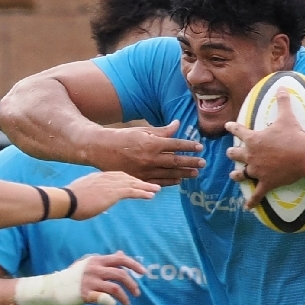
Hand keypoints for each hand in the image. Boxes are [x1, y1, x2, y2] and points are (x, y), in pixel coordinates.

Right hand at [65, 172, 158, 219]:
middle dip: (140, 182)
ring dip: (146, 187)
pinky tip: (150, 196)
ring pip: (132, 183)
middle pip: (127, 177)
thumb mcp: (83, 195)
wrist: (66, 200)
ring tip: (156, 190)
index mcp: (98, 177)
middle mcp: (106, 177)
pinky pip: (132, 192)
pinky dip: (142, 193)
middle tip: (151, 185)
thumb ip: (92, 196)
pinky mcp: (113, 192)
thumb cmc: (69, 202)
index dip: (128, 180)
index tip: (136, 183)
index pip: (117, 176)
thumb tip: (97, 203)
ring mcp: (110, 183)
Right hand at [77, 251, 144, 304]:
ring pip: (115, 288)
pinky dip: (112, 303)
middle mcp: (95, 269)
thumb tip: (121, 253)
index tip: (143, 273)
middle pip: (121, 275)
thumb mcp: (90, 263)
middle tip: (137, 293)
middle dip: (132, 285)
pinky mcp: (86, 294)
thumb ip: (106, 260)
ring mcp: (90, 282)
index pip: (120, 259)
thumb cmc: (75, 276)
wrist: (54, 287)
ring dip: (124, 297)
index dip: (134, 265)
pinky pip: (104, 299)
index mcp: (97, 260)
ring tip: (127, 303)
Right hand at [88, 121, 204, 183]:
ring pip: (170, 173)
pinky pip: (159, 181)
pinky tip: (179, 180)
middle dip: (191, 162)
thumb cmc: (124, 137)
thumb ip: (162, 130)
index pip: (176, 145)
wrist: (102, 149)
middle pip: (176, 161)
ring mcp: (145, 170)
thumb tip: (178, 124)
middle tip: (203, 163)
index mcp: (152, 143)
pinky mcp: (140, 178)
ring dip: (184, 173)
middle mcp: (150, 158)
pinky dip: (170, 181)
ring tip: (195, 173)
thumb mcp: (143, 131)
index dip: (189, 146)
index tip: (200, 147)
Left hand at [226, 88, 304, 206]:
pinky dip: (252, 201)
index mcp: (253, 138)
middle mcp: (251, 155)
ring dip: (238, 175)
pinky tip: (247, 207)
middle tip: (231, 153)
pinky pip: (257, 194)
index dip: (232, 128)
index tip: (227, 126)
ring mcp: (257, 170)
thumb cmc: (293, 135)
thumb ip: (283, 100)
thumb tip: (282, 85)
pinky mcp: (266, 183)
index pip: (238, 131)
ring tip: (234, 175)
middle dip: (233, 153)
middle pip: (236, 154)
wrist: (303, 155)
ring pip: (242, 174)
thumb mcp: (287, 115)